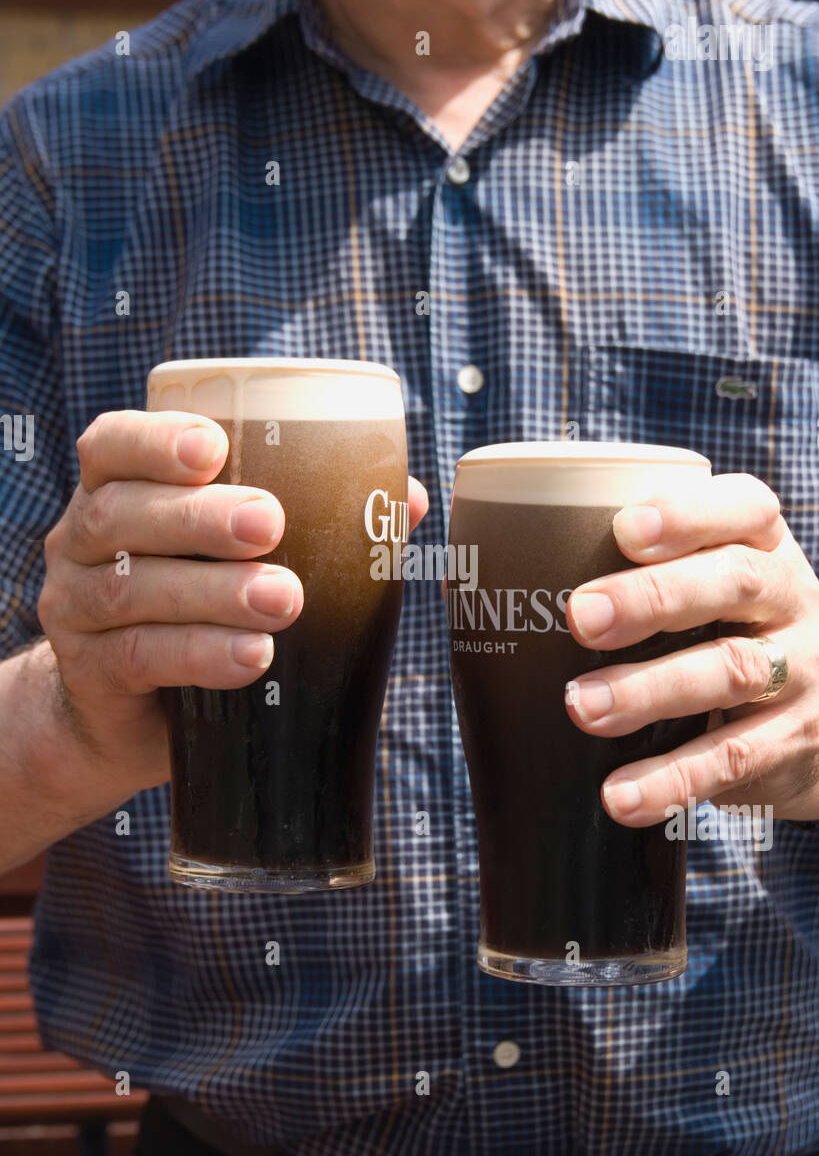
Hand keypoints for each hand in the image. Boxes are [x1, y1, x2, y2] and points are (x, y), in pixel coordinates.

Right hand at [38, 409, 427, 787]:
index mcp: (115, 493)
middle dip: (199, 517)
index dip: (154, 440)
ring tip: (283, 601)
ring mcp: (74, 610)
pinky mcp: (89, 674)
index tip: (214, 447)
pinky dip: (199, 654)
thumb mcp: (234, 558)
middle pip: (123, 515)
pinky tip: (251, 658)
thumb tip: (407, 498)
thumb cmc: (197, 608)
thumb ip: (312, 519)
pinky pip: (138, 658)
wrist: (127, 715)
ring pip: (131, 590)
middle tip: (270, 524)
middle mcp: (78, 542)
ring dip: (212, 592)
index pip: (112, 446)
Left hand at [563, 474, 818, 826]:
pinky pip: (733, 759)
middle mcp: (789, 595)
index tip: (623, 528)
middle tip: (580, 620)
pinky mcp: (793, 740)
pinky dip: (672, 779)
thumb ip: (610, 574)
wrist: (810, 725)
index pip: (742, 507)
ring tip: (583, 709)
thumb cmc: (712, 633)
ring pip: (732, 669)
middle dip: (654, 597)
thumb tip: (462, 582)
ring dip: (650, 690)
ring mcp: (799, 668)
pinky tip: (620, 796)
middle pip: (734, 580)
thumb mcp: (691, 593)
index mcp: (759, 542)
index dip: (687, 513)